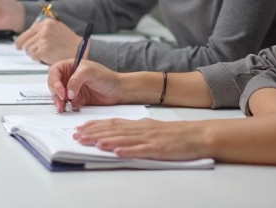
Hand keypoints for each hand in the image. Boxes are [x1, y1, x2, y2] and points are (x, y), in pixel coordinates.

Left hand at [15, 18, 81, 63]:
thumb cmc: (67, 42)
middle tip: (36, 53)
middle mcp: (43, 28)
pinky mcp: (43, 49)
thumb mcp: (55, 28)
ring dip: (34, 55)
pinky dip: (37, 59)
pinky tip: (45, 58)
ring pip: (28, 50)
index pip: (27, 32)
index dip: (21, 40)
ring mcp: (43, 39)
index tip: (18, 46)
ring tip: (44, 55)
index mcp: (45, 22)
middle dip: (29, 49)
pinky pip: (33, 56)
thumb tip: (23, 39)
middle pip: (25, 42)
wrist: (79, 50)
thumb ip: (41, 30)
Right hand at [48, 59, 124, 111]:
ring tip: (63, 107)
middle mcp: (69, 77)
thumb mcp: (89, 72)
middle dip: (56, 94)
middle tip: (61, 102)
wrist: (118, 90)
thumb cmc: (106, 76)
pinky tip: (73, 107)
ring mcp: (72, 88)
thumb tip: (67, 92)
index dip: (55, 82)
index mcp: (69, 66)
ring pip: (59, 95)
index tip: (61, 92)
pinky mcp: (77, 99)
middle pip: (54, 84)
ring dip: (59, 101)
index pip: (54, 72)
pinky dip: (68, 106)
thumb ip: (75, 80)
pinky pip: (67, 103)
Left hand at [74, 118, 209, 160]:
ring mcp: (149, 139)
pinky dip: (128, 151)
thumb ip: (134, 130)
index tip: (80, 128)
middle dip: (93, 133)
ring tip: (91, 143)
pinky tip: (117, 152)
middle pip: (114, 130)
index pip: (112, 123)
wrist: (197, 135)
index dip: (95, 125)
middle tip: (77, 136)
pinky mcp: (159, 149)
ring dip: (106, 141)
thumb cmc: (175, 134)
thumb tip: (116, 134)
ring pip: (124, 139)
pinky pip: (141, 150)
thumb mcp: (151, 128)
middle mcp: (141, 129)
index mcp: (139, 124)